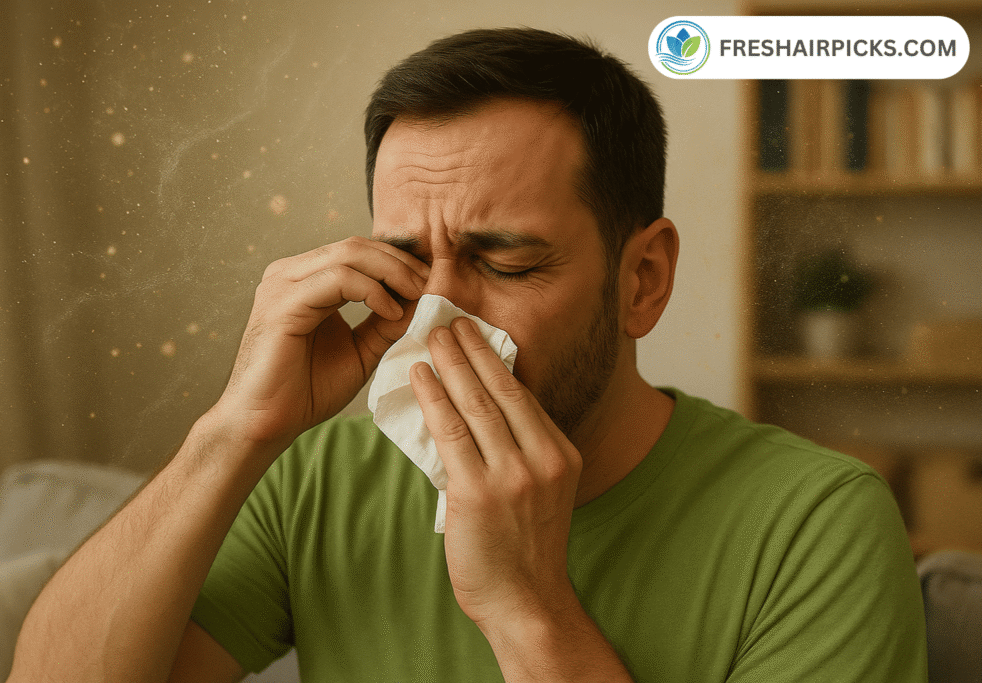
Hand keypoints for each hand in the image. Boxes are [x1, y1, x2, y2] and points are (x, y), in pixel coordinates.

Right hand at [211, 236, 427, 453]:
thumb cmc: (306, 391)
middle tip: (432, 284)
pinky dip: (372, 290)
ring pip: (349, 254)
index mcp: (305, 279)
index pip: (359, 251)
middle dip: (401, 262)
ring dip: (392, 272)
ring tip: (417, 295)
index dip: (399, 262)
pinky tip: (391, 311)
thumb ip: (385, 323)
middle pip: (357, 246)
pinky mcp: (282, 303)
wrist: (267, 423)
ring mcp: (283, 284)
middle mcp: (290, 273)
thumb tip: (421, 299)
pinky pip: (337, 280)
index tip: (432, 283)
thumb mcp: (360, 351)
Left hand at [410, 317, 582, 628]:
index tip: (474, 333)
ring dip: (449, 364)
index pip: (522, 395)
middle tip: (449, 319)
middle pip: (501, 389)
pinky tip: (420, 377)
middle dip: (471, 349)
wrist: (526, 604)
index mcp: (561, 455)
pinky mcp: (478, 493)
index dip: (495, 359)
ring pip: (474, 405)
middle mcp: (542, 460)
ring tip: (431, 336)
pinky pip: (450, 433)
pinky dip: (433, 399)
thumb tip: (478, 411)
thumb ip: (517, 452)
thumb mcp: (540, 492)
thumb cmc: (525, 550)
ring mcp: (512, 476)